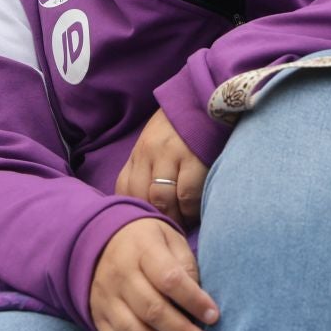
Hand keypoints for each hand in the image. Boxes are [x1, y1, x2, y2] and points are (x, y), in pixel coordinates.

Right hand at [89, 220, 220, 330]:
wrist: (102, 244)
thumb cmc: (150, 245)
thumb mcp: (171, 241)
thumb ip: (187, 267)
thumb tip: (203, 305)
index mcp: (142, 250)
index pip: (169, 278)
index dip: (193, 300)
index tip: (214, 317)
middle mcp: (119, 274)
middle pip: (151, 309)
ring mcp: (106, 298)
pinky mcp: (98, 318)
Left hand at [116, 108, 209, 228]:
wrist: (206, 98)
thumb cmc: (181, 128)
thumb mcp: (156, 145)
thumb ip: (147, 170)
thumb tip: (147, 206)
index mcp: (138, 153)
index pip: (124, 190)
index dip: (135, 213)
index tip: (149, 225)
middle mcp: (149, 153)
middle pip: (141, 198)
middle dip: (154, 220)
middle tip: (168, 231)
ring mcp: (170, 155)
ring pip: (161, 199)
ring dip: (173, 219)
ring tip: (183, 227)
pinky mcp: (193, 158)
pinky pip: (187, 195)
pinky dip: (191, 210)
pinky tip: (196, 213)